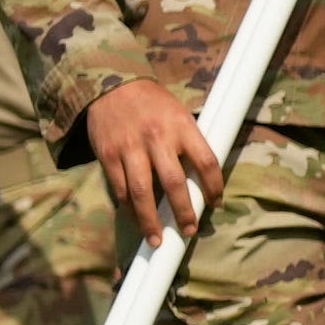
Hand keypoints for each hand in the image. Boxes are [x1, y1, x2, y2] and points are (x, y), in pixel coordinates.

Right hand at [86, 80, 223, 245]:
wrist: (111, 84)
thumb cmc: (152, 103)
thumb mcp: (178, 113)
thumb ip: (189, 142)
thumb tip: (203, 180)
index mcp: (182, 125)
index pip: (207, 161)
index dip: (214, 187)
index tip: (216, 204)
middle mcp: (157, 137)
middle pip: (174, 183)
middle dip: (184, 212)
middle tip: (189, 231)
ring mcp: (130, 148)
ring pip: (142, 193)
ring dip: (151, 221)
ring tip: (158, 240)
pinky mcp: (108, 155)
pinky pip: (120, 189)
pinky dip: (130, 209)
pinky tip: (137, 220)